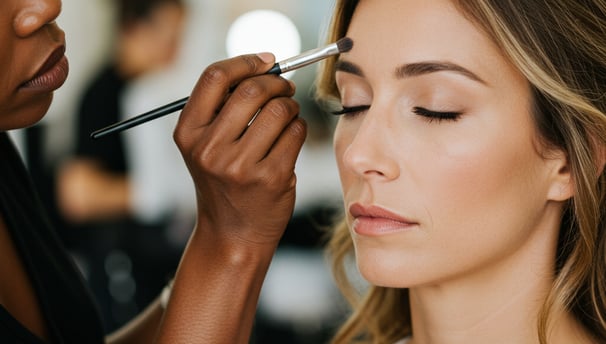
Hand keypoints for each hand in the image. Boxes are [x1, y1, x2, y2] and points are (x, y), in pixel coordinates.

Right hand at [174, 53, 306, 250]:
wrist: (232, 234)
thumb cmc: (224, 182)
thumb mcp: (206, 146)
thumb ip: (224, 107)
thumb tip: (266, 65)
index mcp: (188, 133)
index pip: (214, 77)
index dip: (246, 62)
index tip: (267, 61)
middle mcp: (209, 148)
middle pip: (252, 90)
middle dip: (277, 83)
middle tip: (286, 88)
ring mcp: (240, 165)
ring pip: (280, 109)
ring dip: (291, 106)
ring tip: (288, 116)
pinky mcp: (271, 177)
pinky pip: (296, 132)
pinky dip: (299, 128)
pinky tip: (290, 139)